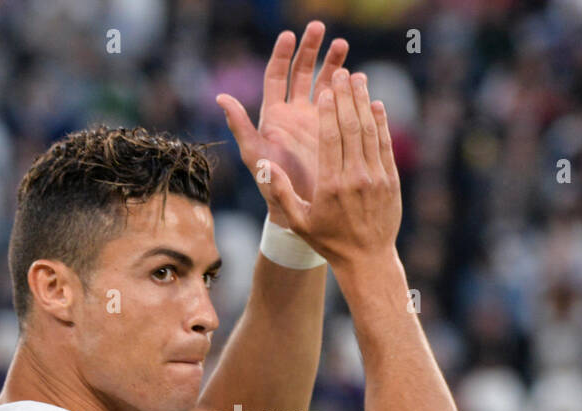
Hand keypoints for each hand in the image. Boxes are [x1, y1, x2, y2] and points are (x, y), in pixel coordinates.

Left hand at [216, 21, 347, 225]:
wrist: (301, 211)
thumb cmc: (272, 188)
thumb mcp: (255, 157)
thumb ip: (240, 127)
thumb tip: (221, 97)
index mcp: (274, 117)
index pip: (276, 77)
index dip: (282, 55)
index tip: (289, 35)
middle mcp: (294, 115)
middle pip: (301, 73)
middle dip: (309, 49)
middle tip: (319, 28)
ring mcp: (315, 122)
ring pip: (324, 84)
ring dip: (333, 64)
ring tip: (343, 45)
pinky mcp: (333, 132)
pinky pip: (342, 104)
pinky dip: (349, 89)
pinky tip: (359, 77)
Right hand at [266, 69, 402, 271]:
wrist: (367, 259)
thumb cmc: (328, 240)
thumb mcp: (298, 221)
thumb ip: (282, 192)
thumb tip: (265, 164)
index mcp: (330, 186)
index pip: (331, 140)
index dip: (329, 112)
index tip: (326, 90)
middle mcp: (355, 179)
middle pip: (351, 129)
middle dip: (346, 98)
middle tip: (342, 74)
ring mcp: (376, 178)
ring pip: (370, 133)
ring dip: (364, 103)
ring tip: (359, 79)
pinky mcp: (391, 180)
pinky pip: (385, 145)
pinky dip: (381, 123)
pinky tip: (376, 105)